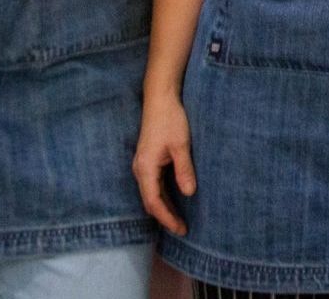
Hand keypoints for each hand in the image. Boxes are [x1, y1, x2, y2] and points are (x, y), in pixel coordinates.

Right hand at [132, 93, 196, 235]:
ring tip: (179, 220)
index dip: (167, 218)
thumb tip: (188, 193)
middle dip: (165, 217)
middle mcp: (139, 169)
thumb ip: (184, 169)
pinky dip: (162, 195)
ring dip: (163, 207)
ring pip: (151, 193)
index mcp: (145, 168)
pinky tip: (173, 200)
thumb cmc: (171, 119)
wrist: (160, 99)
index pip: (154, 202)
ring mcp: (142, 164)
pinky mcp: (147, 159)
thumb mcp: (181, 145)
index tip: (180, 229)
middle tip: (182, 229)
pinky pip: (152, 184)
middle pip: (150, 201)